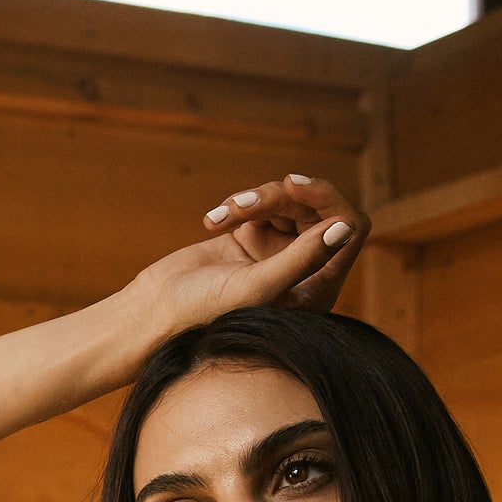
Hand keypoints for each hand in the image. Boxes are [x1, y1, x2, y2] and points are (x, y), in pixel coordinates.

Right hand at [110, 172, 367, 342]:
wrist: (153, 316)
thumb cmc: (204, 314)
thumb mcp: (259, 286)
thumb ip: (305, 257)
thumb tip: (345, 226)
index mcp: (316, 290)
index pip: (348, 230)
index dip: (328, 200)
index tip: (293, 185)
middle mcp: (302, 271)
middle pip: (315, 210)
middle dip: (280, 198)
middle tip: (246, 202)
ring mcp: (276, 254)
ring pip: (286, 203)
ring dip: (255, 200)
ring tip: (222, 214)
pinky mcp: (250, 240)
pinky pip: (260, 206)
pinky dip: (237, 206)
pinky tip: (212, 223)